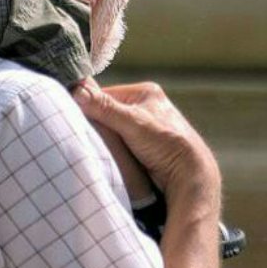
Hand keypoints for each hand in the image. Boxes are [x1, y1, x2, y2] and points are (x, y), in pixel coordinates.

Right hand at [73, 80, 220, 203]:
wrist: (190, 177)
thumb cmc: (167, 144)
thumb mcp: (132, 122)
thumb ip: (103, 107)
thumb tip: (76, 91)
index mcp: (146, 92)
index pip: (105, 95)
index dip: (90, 106)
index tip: (76, 118)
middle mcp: (146, 106)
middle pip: (108, 112)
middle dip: (98, 124)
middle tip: (85, 135)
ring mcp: (146, 126)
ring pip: (113, 128)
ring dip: (106, 138)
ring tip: (96, 147)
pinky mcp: (145, 145)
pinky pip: (120, 142)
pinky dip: (113, 148)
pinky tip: (108, 154)